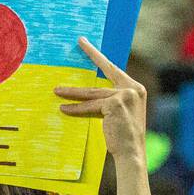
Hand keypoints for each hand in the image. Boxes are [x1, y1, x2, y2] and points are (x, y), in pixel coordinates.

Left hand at [54, 37, 147, 161]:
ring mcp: (125, 95)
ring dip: (73, 93)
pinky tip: (64, 109)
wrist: (131, 153)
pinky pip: (91, 106)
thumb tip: (88, 96)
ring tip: (57, 91)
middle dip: (92, 55)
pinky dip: (77, 109)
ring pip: (93, 93)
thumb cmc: (123, 137)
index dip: (100, 57)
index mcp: (136, 89)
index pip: (115, 70)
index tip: (89, 44)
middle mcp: (133, 89)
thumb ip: (109, 101)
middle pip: (106, 71)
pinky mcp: (115, 104)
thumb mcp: (118, 114)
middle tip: (80, 42)